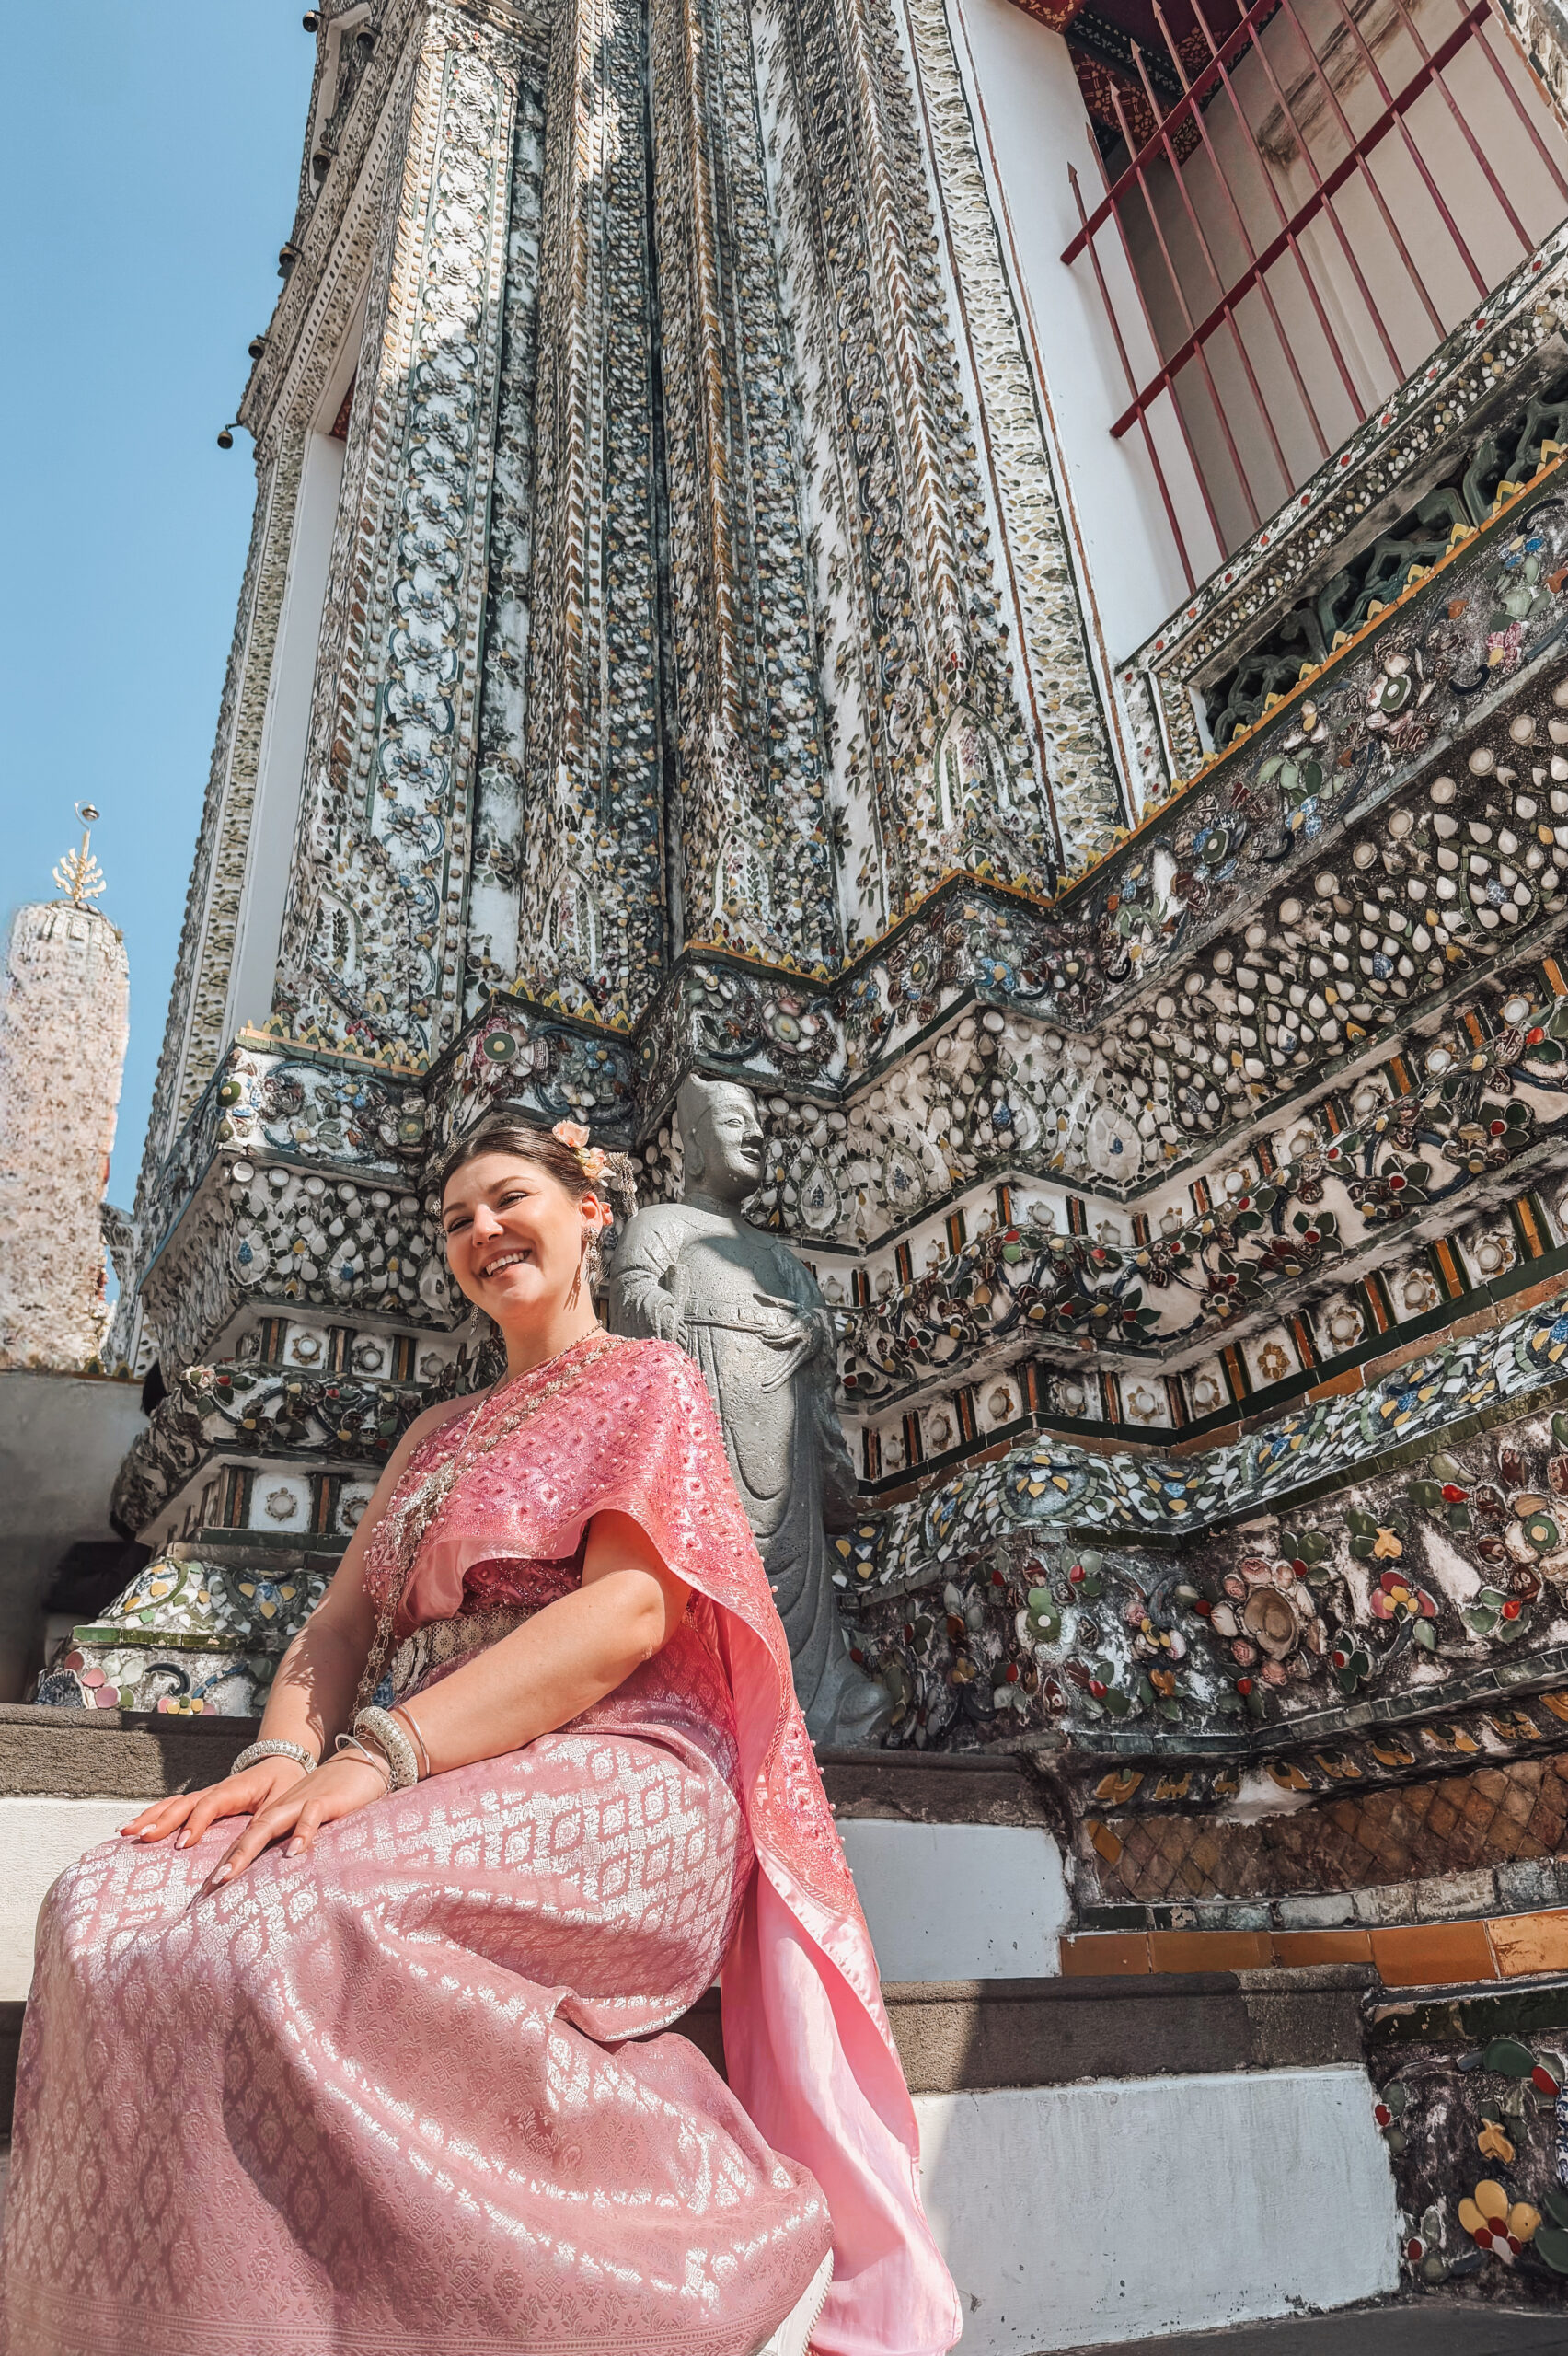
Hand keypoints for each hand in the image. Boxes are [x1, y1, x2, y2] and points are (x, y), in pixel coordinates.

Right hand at [120, 1756, 311, 1848]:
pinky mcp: (203, 1802)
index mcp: (235, 1789)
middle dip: (161, 1820)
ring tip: (126, 1831)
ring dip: (150, 1816)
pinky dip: (155, 1815)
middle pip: (183, 1803)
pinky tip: (137, 1826)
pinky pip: (175, 1807)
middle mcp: (216, 1790)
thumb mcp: (282, 1803)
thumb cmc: (284, 1785)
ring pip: (174, 1803)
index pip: (211, 1804)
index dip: (196, 1823)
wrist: (283, 1764)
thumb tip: (253, 1846)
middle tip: (141, 1837)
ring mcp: (206, 1795)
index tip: (183, 1844)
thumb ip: (268, 1823)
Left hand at [200, 1753, 391, 1891]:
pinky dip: (301, 1832)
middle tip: (206, 1889)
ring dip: (245, 1850)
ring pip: (268, 1825)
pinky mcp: (327, 1800)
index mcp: (277, 1816)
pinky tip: (294, 1852)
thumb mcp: (310, 1821)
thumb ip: (294, 1842)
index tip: (205, 1894)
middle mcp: (282, 1809)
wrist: (361, 1761)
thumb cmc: (335, 1797)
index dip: (224, 1865)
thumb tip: (281, 1875)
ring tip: (228, 1876)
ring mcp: (302, 1803)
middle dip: (225, 1861)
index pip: (244, 1841)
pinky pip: (311, 1815)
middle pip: (247, 1835)